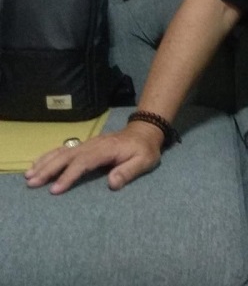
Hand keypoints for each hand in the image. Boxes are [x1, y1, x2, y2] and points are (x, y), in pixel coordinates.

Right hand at [24, 121, 162, 193]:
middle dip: (49, 169)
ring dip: (45, 163)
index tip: (55, 189)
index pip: (84, 162)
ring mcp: (88, 143)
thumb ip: (129, 171)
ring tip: (29, 175)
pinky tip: (37, 164)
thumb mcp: (145, 161)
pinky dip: (49, 156)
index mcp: (107, 149)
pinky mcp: (85, 145)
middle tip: (32, 183)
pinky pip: (63, 149)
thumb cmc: (145, 149)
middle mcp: (93, 144)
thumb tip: (111, 183)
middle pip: (68, 156)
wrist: (145, 131)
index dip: (69, 175)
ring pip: (63, 152)